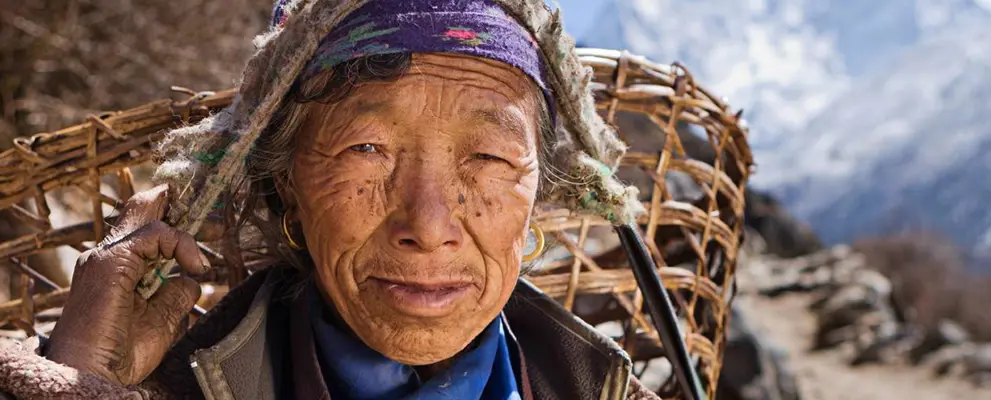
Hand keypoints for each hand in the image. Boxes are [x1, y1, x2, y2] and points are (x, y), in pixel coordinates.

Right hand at [46, 185, 209, 385]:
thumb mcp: (161, 320)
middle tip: (214, 222)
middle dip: (180, 206)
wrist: (93, 375)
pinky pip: (154, 234)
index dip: (174, 220)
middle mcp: (107, 257)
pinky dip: (180, 244)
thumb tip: (192, 280)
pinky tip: (193, 265)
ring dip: (186, 230)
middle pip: (141, 209)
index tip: (208, 226)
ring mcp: (106, 257)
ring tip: (203, 257)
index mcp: (116, 269)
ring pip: (147, 214)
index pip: (143, 228)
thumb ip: (175, 295)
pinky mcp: (111, 262)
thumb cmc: (120, 355)